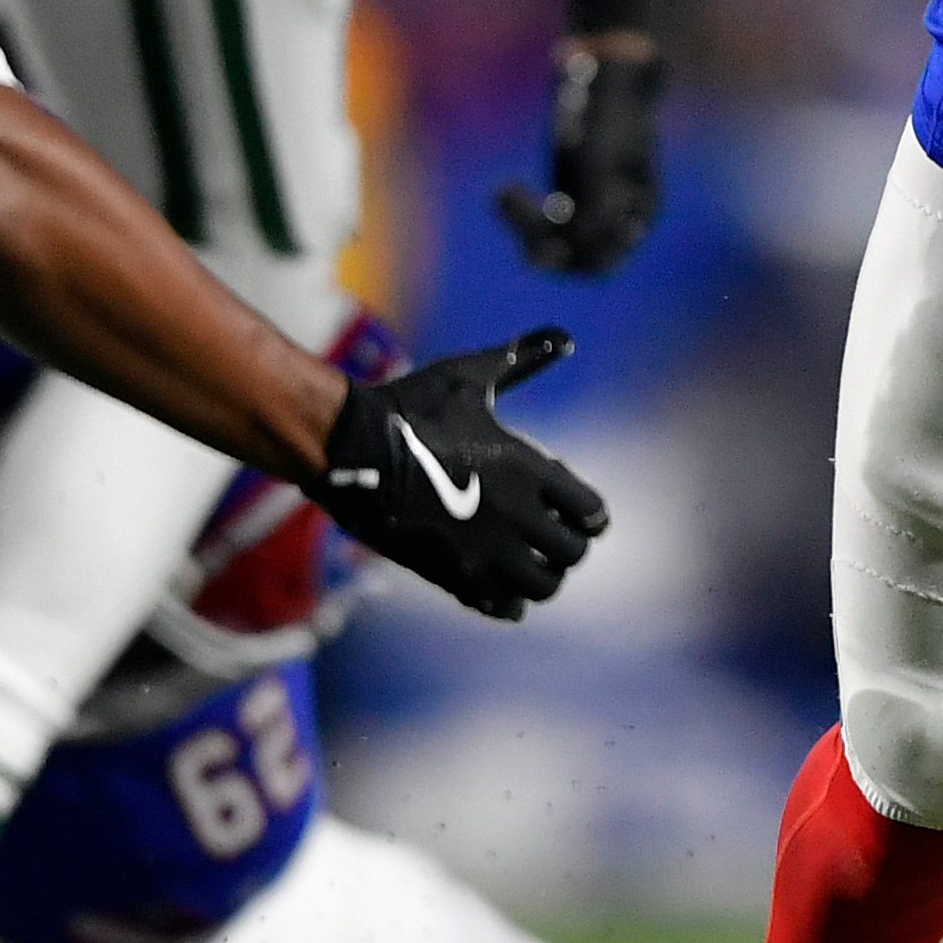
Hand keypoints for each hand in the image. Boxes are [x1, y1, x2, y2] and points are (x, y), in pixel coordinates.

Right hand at [314, 324, 605, 618]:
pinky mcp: (452, 574)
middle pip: (573, 554)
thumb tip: (566, 336)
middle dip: (566, 545)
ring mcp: (484, 550)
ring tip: (524, 559)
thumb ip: (523, 358)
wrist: (350, 449)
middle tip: (549, 534)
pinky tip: (495, 578)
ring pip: (543, 587)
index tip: (572, 508)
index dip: (588, 514)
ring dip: (540, 575)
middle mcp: (517, 515)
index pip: (593, 514)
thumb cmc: (412, 407)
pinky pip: (503, 607)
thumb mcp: (470, 377)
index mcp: (531, 470)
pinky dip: (507, 599)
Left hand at [493, 41, 666, 275]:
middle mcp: (620, 219)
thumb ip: (594, 206)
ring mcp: (594, 208)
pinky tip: (504, 190)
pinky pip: (543, 223)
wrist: (605, 73)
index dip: (567, 255)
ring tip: (504, 193)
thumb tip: (575, 248)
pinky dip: (521, 212)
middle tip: (518, 218)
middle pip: (577, 257)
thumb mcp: (600, 159)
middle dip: (542, 243)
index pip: (602, 259)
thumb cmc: (608, 113)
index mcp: (640, 212)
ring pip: (555, 242)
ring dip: (525, 226)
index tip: (542, 232)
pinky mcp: (570, 196)